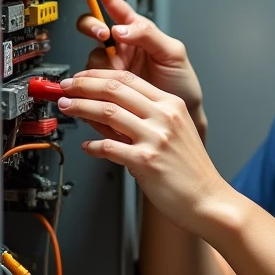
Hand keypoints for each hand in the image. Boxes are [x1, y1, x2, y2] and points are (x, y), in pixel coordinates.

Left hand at [57, 70, 222, 233]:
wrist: (208, 199)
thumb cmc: (191, 170)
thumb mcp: (174, 132)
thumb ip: (144, 118)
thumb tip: (105, 110)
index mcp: (172, 105)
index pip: (128, 78)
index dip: (98, 75)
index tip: (81, 78)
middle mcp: (164, 117)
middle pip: (114, 89)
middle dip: (83, 86)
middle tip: (66, 88)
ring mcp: (155, 138)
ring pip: (107, 112)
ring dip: (81, 108)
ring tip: (67, 108)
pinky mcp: (145, 161)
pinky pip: (108, 147)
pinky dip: (91, 146)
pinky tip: (86, 147)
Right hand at [76, 0, 206, 137]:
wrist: (182, 113)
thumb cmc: (181, 81)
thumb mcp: (173, 53)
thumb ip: (149, 35)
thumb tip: (121, 28)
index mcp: (137, 32)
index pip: (116, 8)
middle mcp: (121, 47)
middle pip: (93, 27)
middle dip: (93, 26)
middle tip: (103, 34)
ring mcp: (113, 67)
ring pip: (91, 56)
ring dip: (98, 60)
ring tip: (115, 70)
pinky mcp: (108, 87)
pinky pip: (92, 80)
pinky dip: (94, 80)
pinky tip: (105, 84)